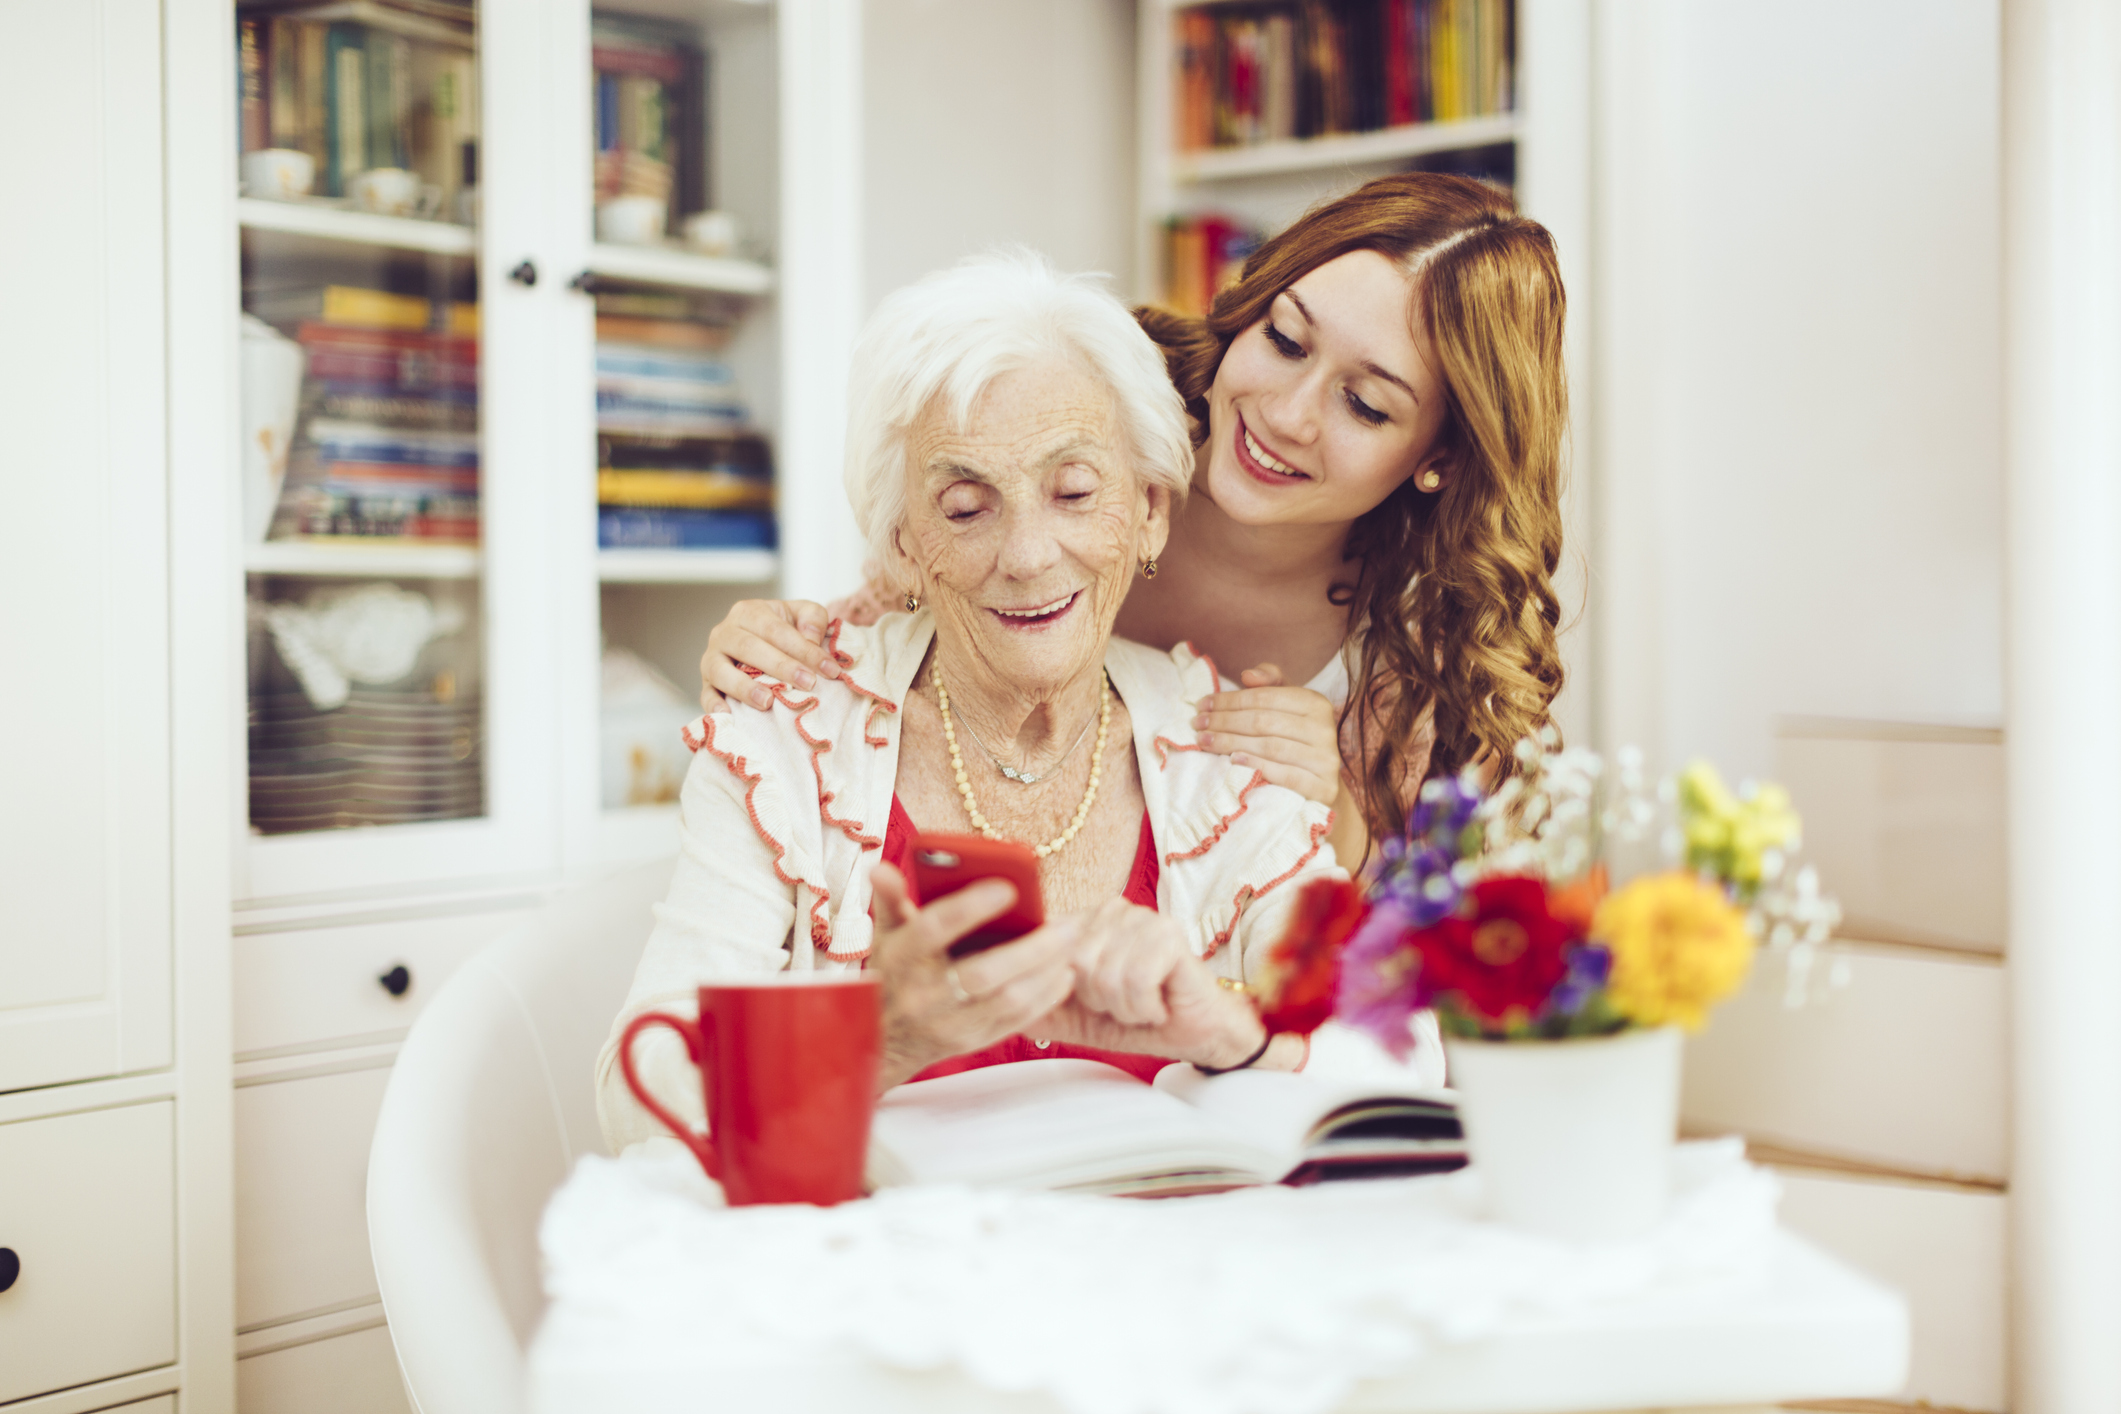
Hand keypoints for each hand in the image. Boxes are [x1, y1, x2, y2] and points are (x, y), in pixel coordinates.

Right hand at [698, 599, 838, 710]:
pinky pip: (705, 694)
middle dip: (781, 667)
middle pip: (749, 648)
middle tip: (808, 684)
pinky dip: (714, 705)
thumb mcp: (801, 614)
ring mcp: (711, 658)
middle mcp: (724, 632)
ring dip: (744, 687)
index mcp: (748, 612)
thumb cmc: (783, 630)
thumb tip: (811, 637)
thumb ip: (813, 618)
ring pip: (722, 671)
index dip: (803, 649)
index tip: (829, 669)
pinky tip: (729, 715)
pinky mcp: (706, 683)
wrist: (759, 642)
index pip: (776, 630)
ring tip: (768, 702)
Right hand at [869, 864, 1082, 1089]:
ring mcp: (949, 1023)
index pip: (934, 929)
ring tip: (1071, 945)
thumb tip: (880, 867)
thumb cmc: (895, 972)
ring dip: (1046, 972)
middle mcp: (924, 994)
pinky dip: (1046, 997)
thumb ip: (890, 898)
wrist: (884, 1038)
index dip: (969, 907)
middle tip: (1066, 925)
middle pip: (982, 972)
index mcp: (902, 957)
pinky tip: (1064, 973)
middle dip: (1030, 948)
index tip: (1007, 887)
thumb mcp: (887, 933)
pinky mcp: (972, 1041)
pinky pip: (1017, 1021)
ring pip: (1007, 1001)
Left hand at [1031, 899, 1269, 1069]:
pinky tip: (1157, 1005)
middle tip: (1121, 1004)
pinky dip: (1143, 1007)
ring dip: (1122, 1007)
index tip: (1086, 1003)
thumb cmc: (1131, 1019)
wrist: (1190, 1034)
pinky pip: (1134, 981)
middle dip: (1096, 1001)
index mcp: (1082, 923)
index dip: (1058, 986)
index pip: (1044, 946)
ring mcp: (1141, 918)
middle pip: (1072, 965)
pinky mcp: (1169, 934)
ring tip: (1139, 1004)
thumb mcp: (1069, 1017)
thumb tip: (981, 992)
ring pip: (1102, 974)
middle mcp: (1109, 911)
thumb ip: (1029, 1002)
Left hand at [1191, 664, 1344, 804]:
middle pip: (1264, 722)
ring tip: (1205, 741)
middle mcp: (1324, 728)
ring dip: (1231, 743)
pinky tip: (1233, 761)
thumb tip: (1248, 675)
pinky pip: (1286, 775)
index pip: (1265, 697)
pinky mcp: (1324, 787)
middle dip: (1225, 721)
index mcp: (1315, 703)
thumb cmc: (1295, 740)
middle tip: (1197, 724)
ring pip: (1271, 747)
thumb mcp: (1286, 707)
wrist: (1321, 786)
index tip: (1202, 705)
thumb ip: (1269, 684)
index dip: (1230, 700)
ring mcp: (1326, 759)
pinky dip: (1257, 766)